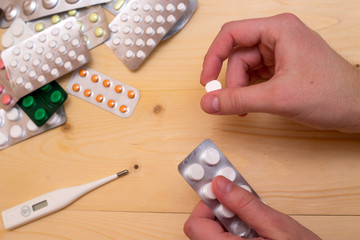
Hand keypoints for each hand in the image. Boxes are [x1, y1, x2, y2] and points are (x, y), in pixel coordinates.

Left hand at [184, 176, 320, 239]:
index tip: (221, 192)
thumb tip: (219, 184)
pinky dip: (234, 232)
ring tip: (253, 223)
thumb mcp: (276, 226)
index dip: (207, 204)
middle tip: (241, 207)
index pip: (195, 224)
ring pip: (213, 235)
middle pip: (201, 229)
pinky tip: (253, 233)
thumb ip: (244, 204)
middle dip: (220, 212)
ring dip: (229, 222)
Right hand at [200, 13, 359, 132]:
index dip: (213, 57)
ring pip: (245, 67)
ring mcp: (281, 51)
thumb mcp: (277, 98)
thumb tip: (208, 102)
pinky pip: (256, 75)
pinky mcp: (283, 66)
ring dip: (241, 89)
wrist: (358, 109)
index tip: (206, 81)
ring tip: (246, 108)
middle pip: (237, 55)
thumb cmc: (331, 94)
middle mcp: (278, 36)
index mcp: (278, 30)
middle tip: (231, 104)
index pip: (231, 34)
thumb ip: (238, 100)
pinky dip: (250, 90)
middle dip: (232, 82)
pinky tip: (253, 104)